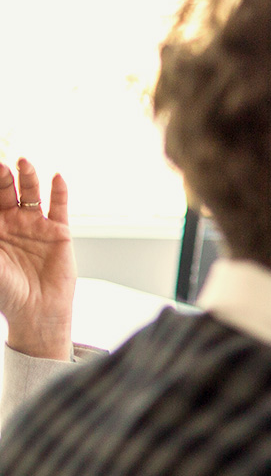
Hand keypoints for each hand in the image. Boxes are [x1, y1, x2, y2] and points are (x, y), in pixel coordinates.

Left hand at [0, 157, 75, 359]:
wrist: (37, 312)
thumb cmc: (6, 292)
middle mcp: (13, 223)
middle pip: (6, 192)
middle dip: (3, 178)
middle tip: (1, 167)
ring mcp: (36, 226)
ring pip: (31, 195)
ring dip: (28, 178)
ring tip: (24, 163)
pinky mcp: (59, 233)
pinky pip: (59, 207)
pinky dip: (59, 192)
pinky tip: (56, 177)